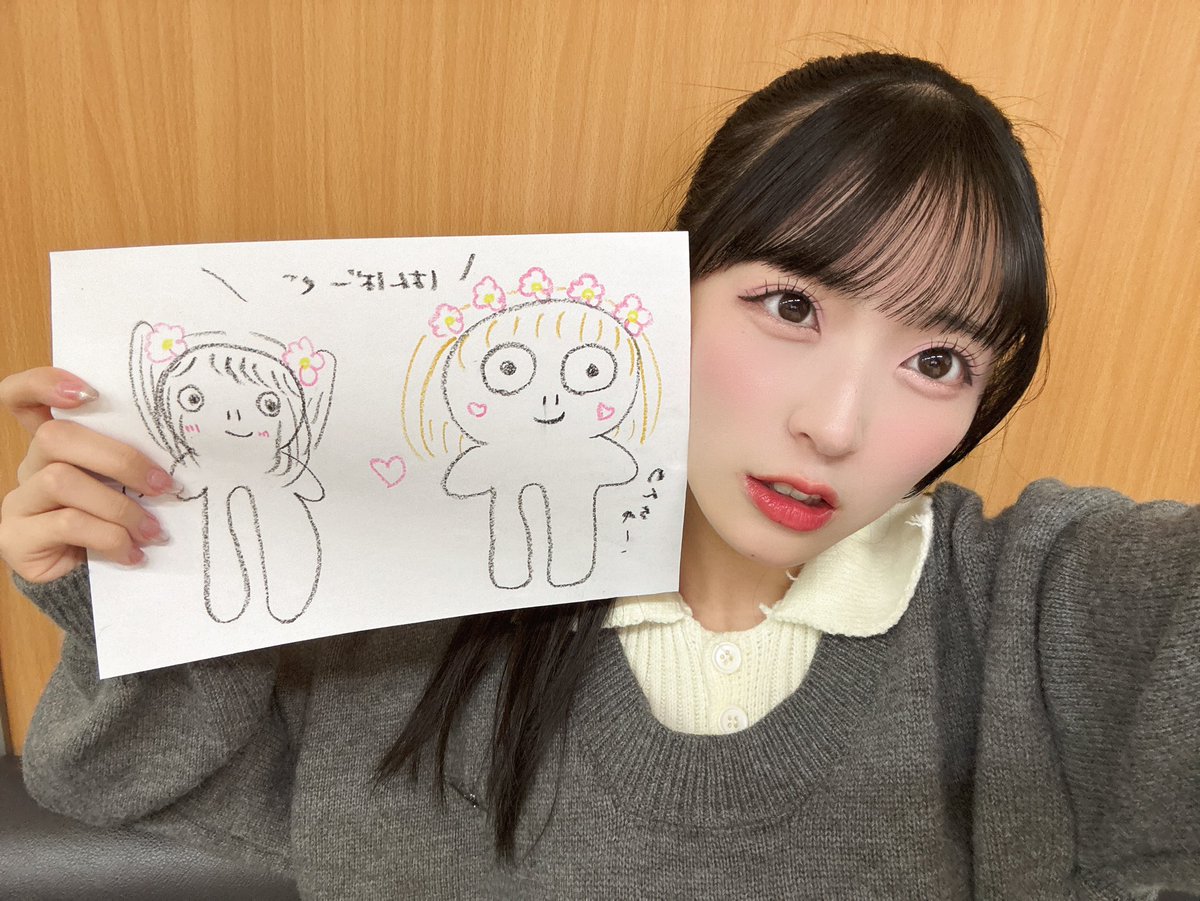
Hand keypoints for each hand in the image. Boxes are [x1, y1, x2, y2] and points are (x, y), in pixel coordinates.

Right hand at [0, 367, 174, 582]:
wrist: (88, 584)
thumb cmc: (115, 524)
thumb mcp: (124, 488)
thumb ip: (130, 465)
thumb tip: (181, 456)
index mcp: (55, 445)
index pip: (23, 398)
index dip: (43, 383)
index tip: (89, 392)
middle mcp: (30, 466)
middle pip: (57, 437)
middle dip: (119, 459)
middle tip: (163, 485)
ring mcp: (19, 502)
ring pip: (61, 481)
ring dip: (119, 506)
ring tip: (153, 530)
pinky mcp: (18, 538)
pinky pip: (67, 524)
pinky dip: (110, 537)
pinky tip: (134, 553)